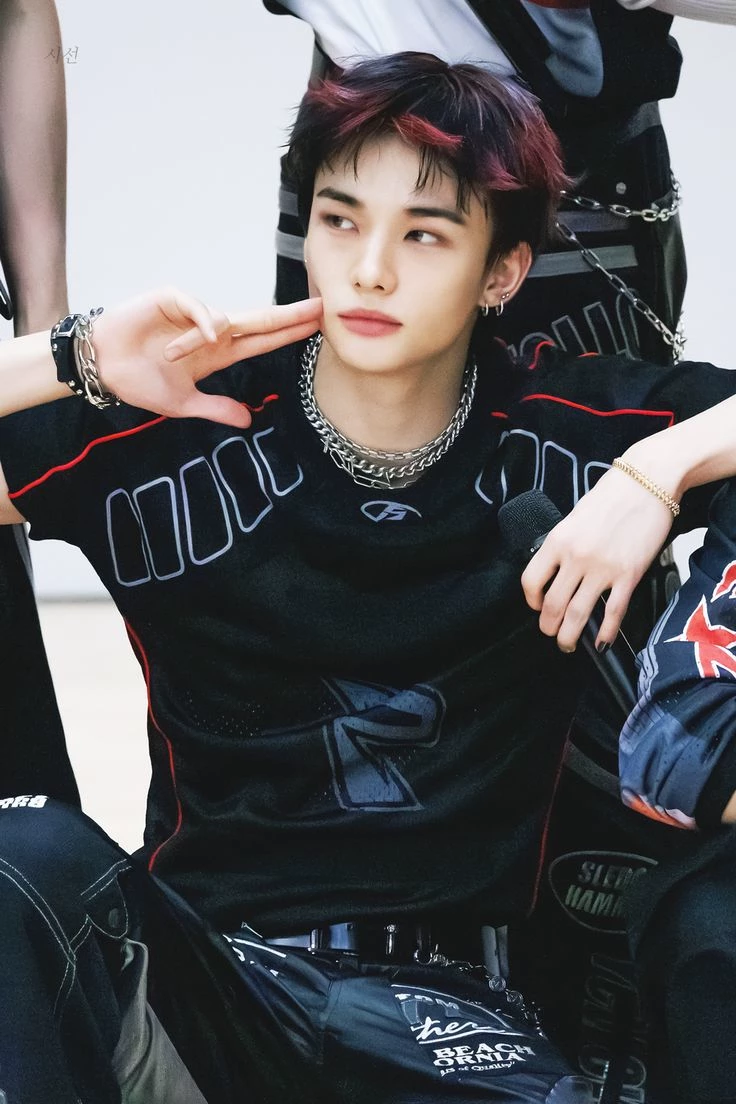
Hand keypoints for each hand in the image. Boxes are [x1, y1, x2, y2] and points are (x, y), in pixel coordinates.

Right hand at [93, 288, 321, 427]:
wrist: (102, 366)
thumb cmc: (138, 381)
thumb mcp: (183, 404)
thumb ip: (216, 409)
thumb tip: (249, 421)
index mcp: (217, 353)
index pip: (262, 341)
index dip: (288, 334)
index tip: (315, 328)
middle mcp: (210, 330)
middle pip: (259, 320)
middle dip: (289, 315)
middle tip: (320, 308)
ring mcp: (193, 313)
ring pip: (227, 318)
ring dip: (207, 340)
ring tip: (172, 357)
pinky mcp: (172, 299)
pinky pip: (197, 307)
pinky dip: (200, 324)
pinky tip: (194, 339)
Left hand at [520, 466, 675, 651]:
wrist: (648, 480)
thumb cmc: (613, 495)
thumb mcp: (575, 517)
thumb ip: (564, 545)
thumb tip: (558, 573)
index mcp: (557, 541)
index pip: (531, 581)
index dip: (531, 601)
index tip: (536, 607)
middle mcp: (576, 557)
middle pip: (552, 605)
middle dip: (548, 627)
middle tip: (551, 633)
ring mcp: (602, 568)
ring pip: (578, 614)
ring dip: (569, 636)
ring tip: (568, 644)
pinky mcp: (629, 575)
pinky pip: (613, 612)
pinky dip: (605, 632)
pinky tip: (601, 642)